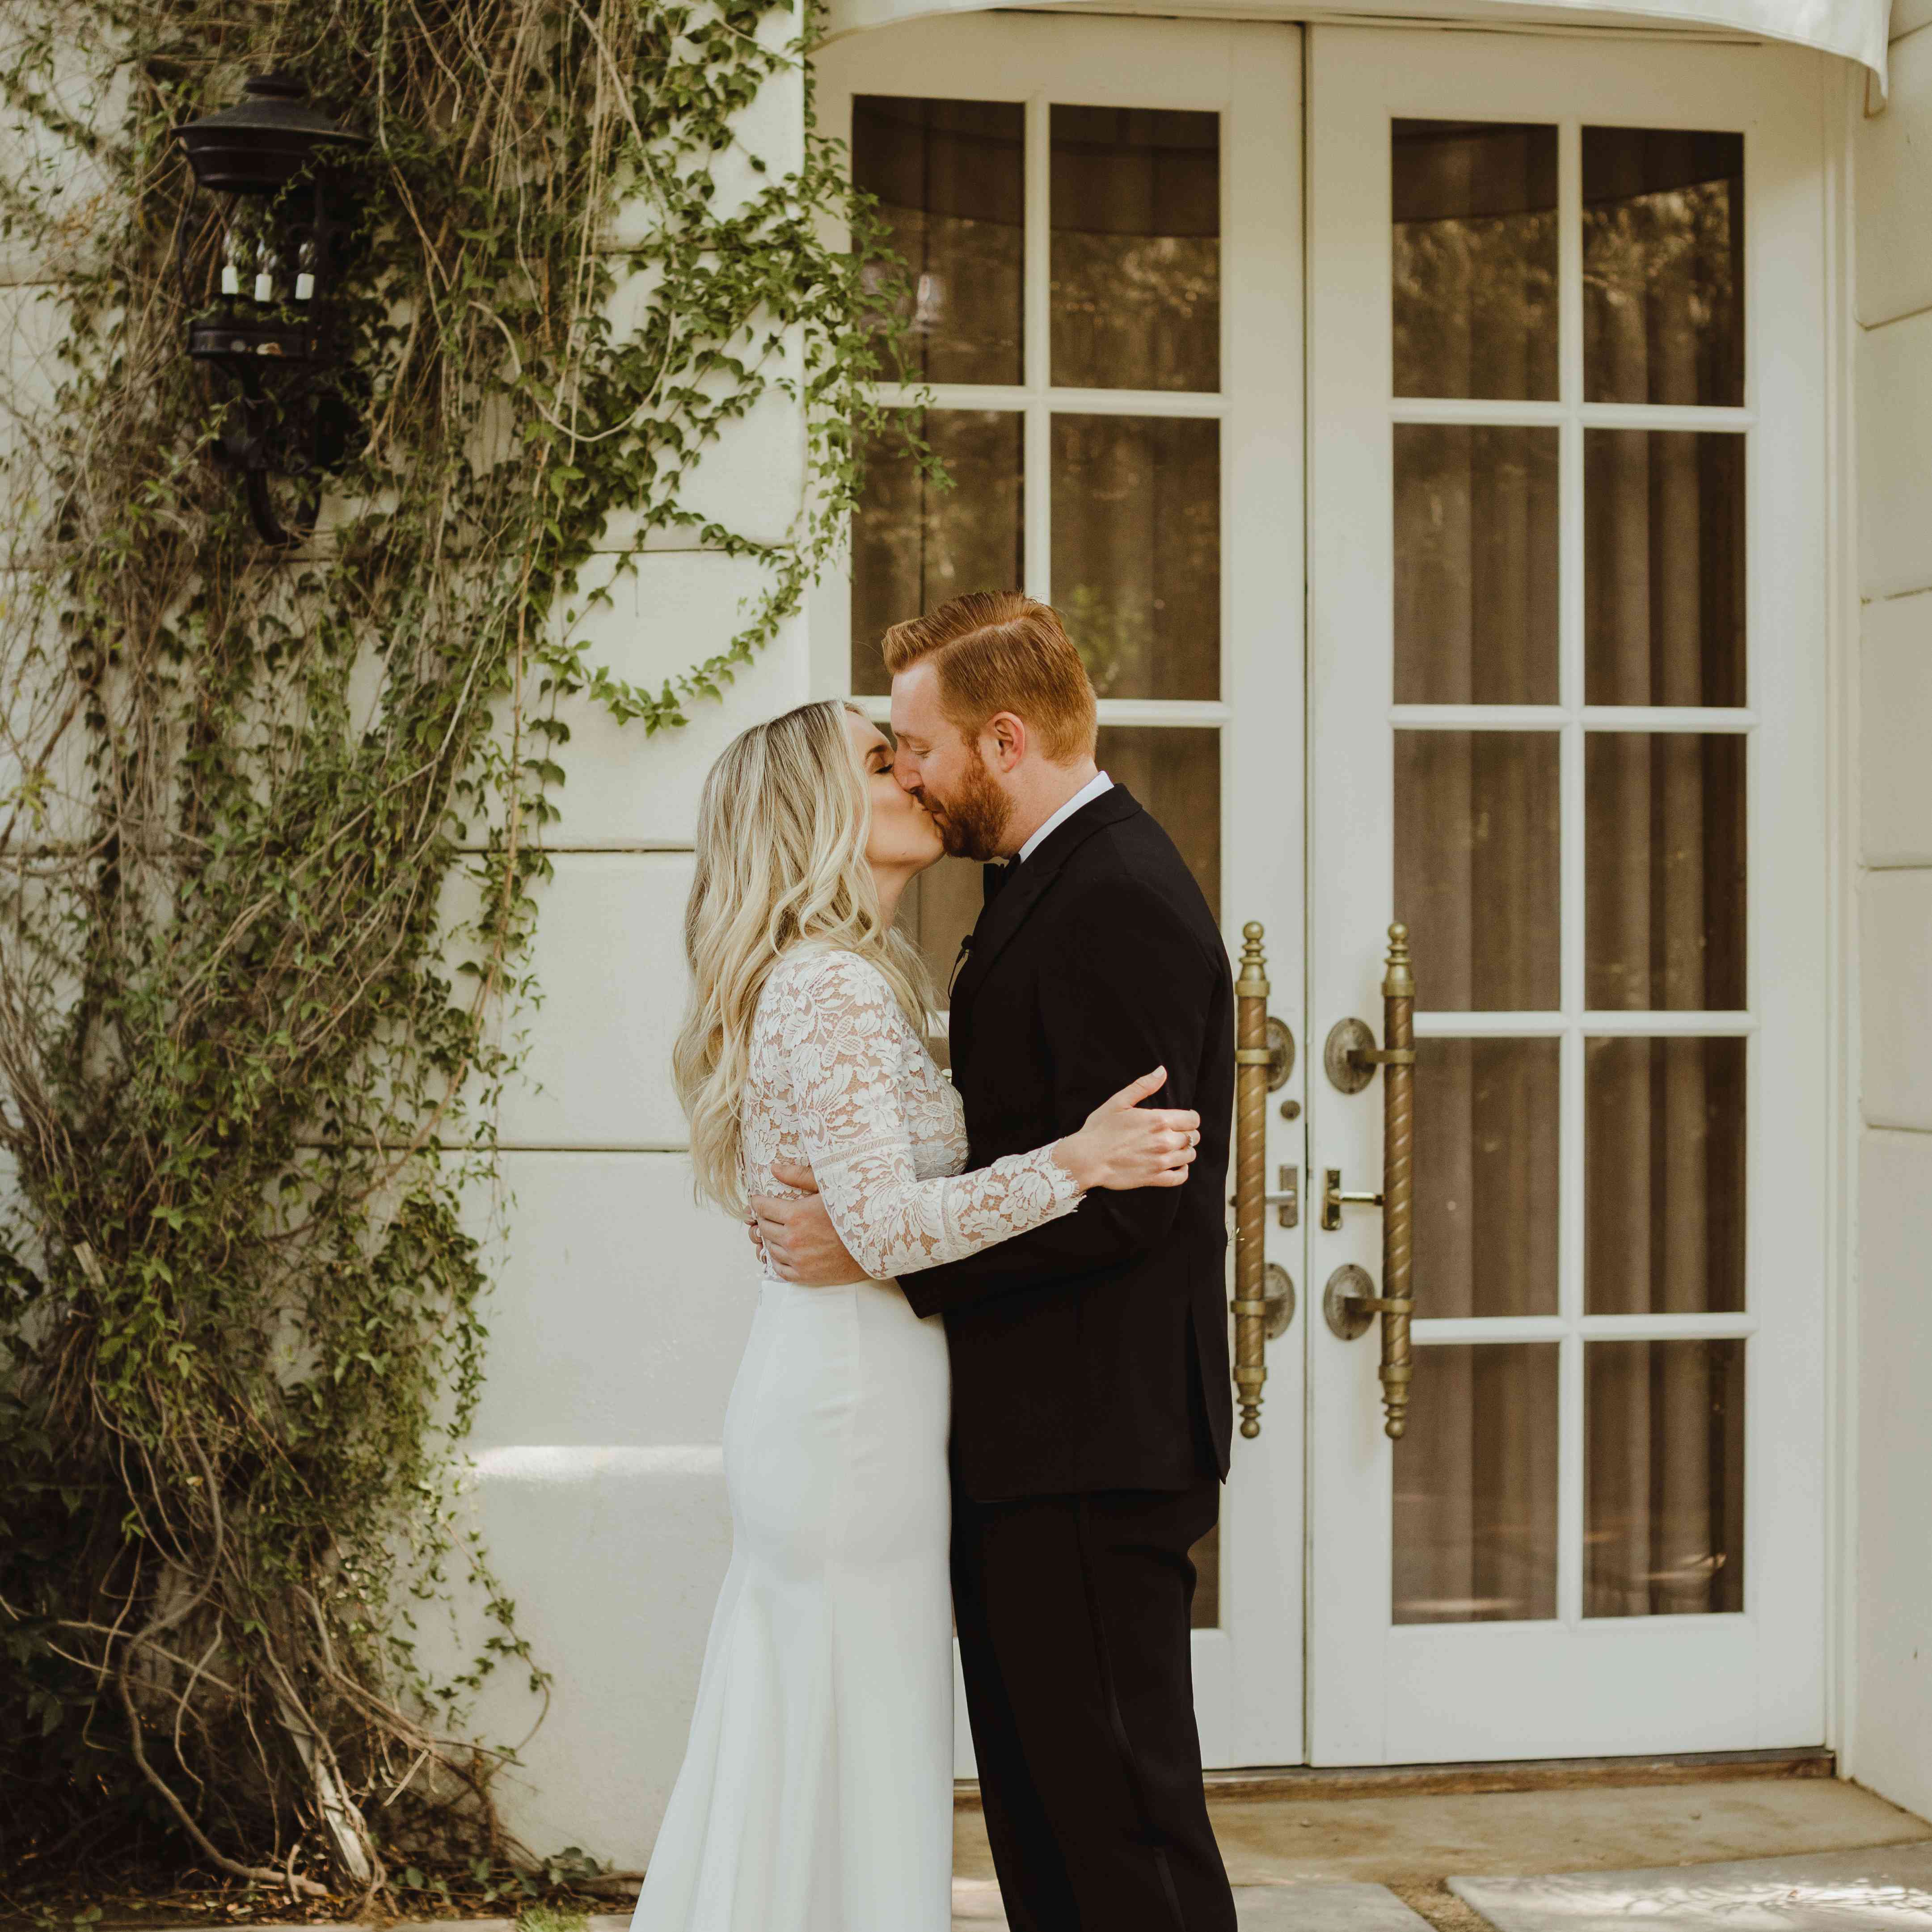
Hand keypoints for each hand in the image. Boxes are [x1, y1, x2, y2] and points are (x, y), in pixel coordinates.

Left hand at [748, 1161, 870, 1285]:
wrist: (878, 1241)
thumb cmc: (856, 1209)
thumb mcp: (829, 1186)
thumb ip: (799, 1176)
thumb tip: (774, 1169)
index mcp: (796, 1215)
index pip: (763, 1207)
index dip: (758, 1201)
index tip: (758, 1198)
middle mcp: (793, 1239)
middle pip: (764, 1228)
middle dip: (762, 1218)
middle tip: (766, 1214)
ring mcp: (798, 1260)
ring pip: (770, 1248)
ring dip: (769, 1238)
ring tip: (776, 1230)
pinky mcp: (806, 1276)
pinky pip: (780, 1269)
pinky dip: (776, 1259)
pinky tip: (782, 1251)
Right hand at [1052, 1067, 1200, 1191]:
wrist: (1087, 1158)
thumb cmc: (1100, 1128)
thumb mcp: (1119, 1101)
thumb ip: (1143, 1086)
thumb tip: (1161, 1071)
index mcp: (1158, 1120)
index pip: (1193, 1120)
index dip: (1190, 1118)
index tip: (1183, 1119)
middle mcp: (1164, 1141)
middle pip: (1193, 1137)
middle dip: (1188, 1133)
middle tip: (1175, 1133)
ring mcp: (1160, 1161)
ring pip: (1189, 1156)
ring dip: (1185, 1150)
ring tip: (1174, 1147)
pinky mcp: (1154, 1178)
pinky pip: (1180, 1177)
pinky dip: (1182, 1171)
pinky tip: (1177, 1165)